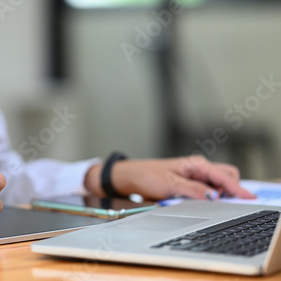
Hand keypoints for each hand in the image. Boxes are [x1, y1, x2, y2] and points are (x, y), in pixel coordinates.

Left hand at [85, 155, 255, 200]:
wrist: (132, 177)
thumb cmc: (148, 176)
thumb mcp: (170, 185)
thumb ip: (193, 190)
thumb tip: (214, 196)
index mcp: (196, 164)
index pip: (224, 176)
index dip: (237, 188)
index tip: (248, 198)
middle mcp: (198, 168)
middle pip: (227, 176)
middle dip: (232, 188)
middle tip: (227, 202)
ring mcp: (195, 175)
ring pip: (219, 183)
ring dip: (221, 193)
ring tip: (212, 202)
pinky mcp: (191, 183)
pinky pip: (209, 188)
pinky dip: (212, 195)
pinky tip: (206, 201)